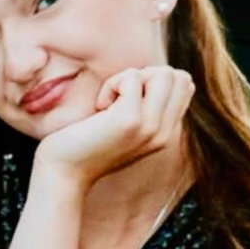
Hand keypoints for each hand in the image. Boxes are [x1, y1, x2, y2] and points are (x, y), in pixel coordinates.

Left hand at [33, 66, 193, 185]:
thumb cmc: (86, 145)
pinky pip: (133, 77)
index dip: (156, 80)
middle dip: (147, 75)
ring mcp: (151, 127)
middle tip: (119, 98)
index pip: (186, 85)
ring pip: (164, 74)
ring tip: (110, 102)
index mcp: (165, 134)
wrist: (63, 174)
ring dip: (130, 78)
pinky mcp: (131, 119)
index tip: (128, 99)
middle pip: (180, 77)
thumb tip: (163, 74)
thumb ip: (148, 106)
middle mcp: (164, 133)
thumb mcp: (126, 125)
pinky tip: (99, 107)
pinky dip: (112, 83)